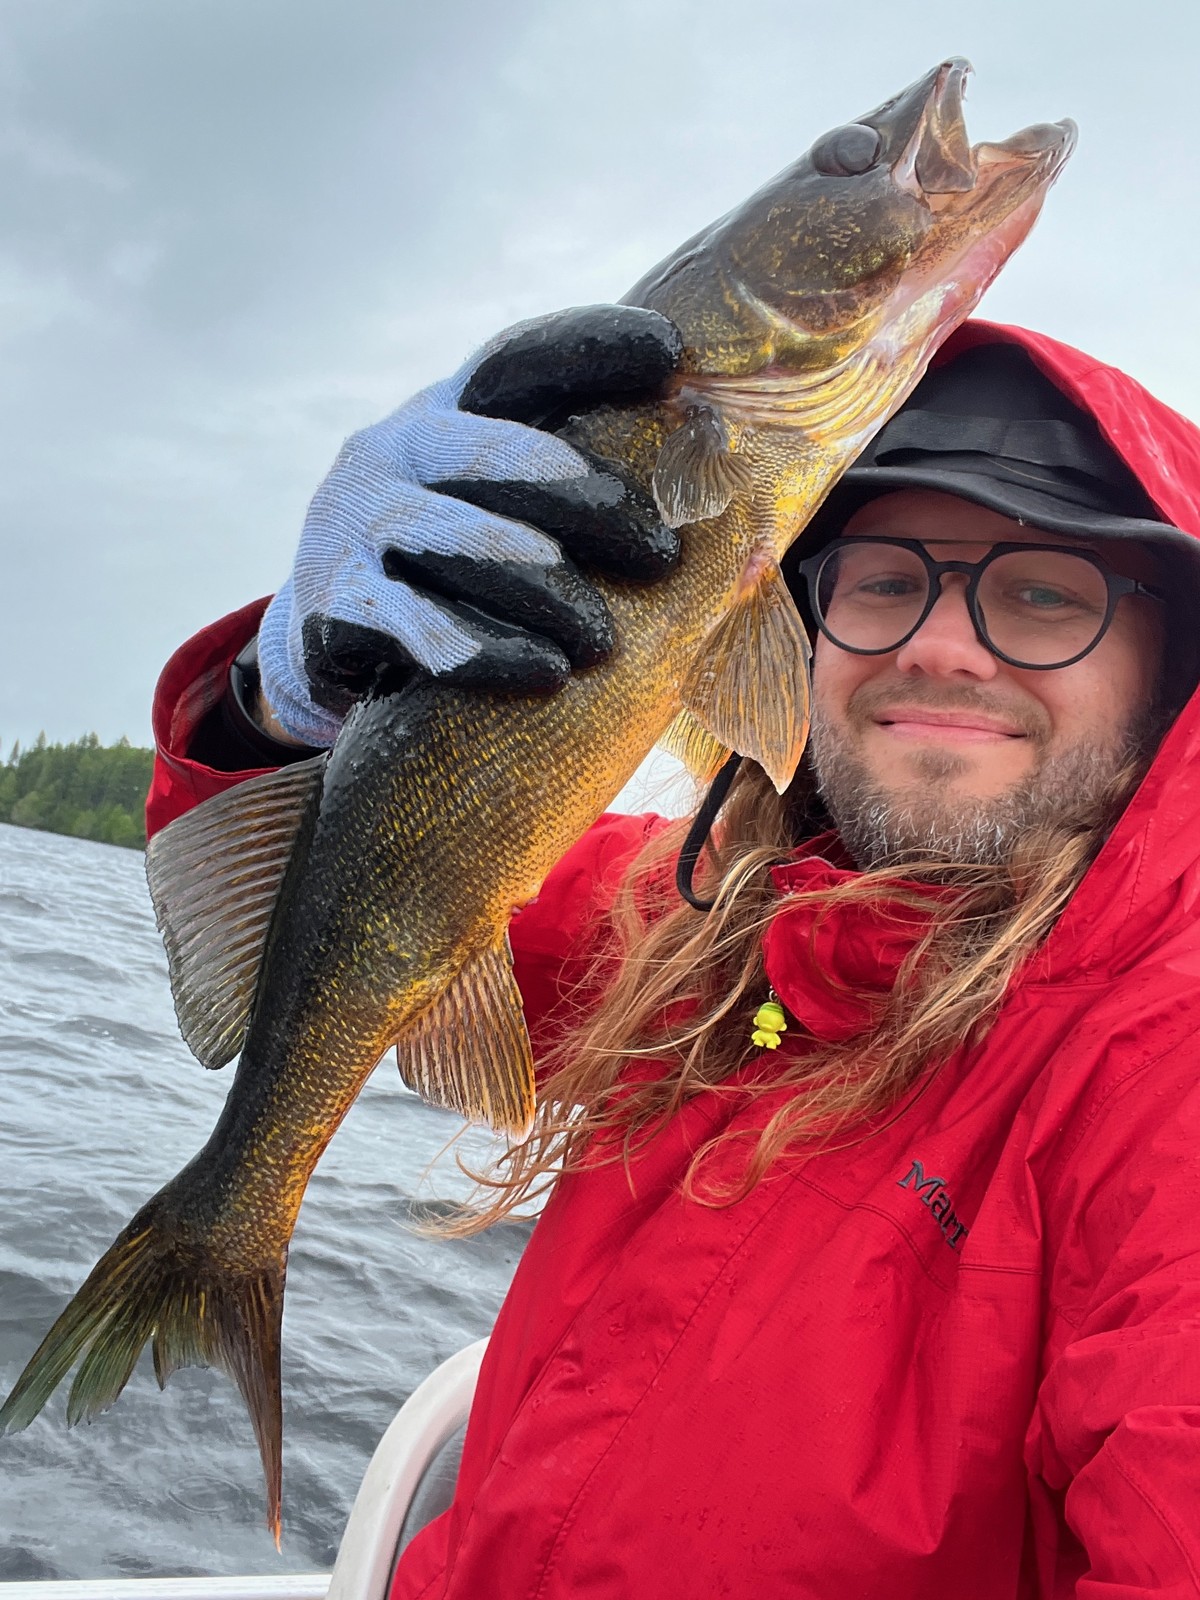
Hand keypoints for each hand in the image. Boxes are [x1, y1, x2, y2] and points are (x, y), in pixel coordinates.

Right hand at [258, 305, 682, 745]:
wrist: (322, 645)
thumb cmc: (447, 574)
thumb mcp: (490, 509)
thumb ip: (565, 494)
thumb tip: (726, 504)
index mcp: (440, 415)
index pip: (513, 363)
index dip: (586, 349)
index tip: (670, 352)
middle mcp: (389, 453)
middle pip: (491, 456)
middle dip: (585, 501)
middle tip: (661, 551)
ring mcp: (351, 526)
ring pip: (457, 543)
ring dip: (542, 589)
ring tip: (604, 639)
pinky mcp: (330, 604)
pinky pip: (412, 626)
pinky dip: (481, 651)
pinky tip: (542, 671)